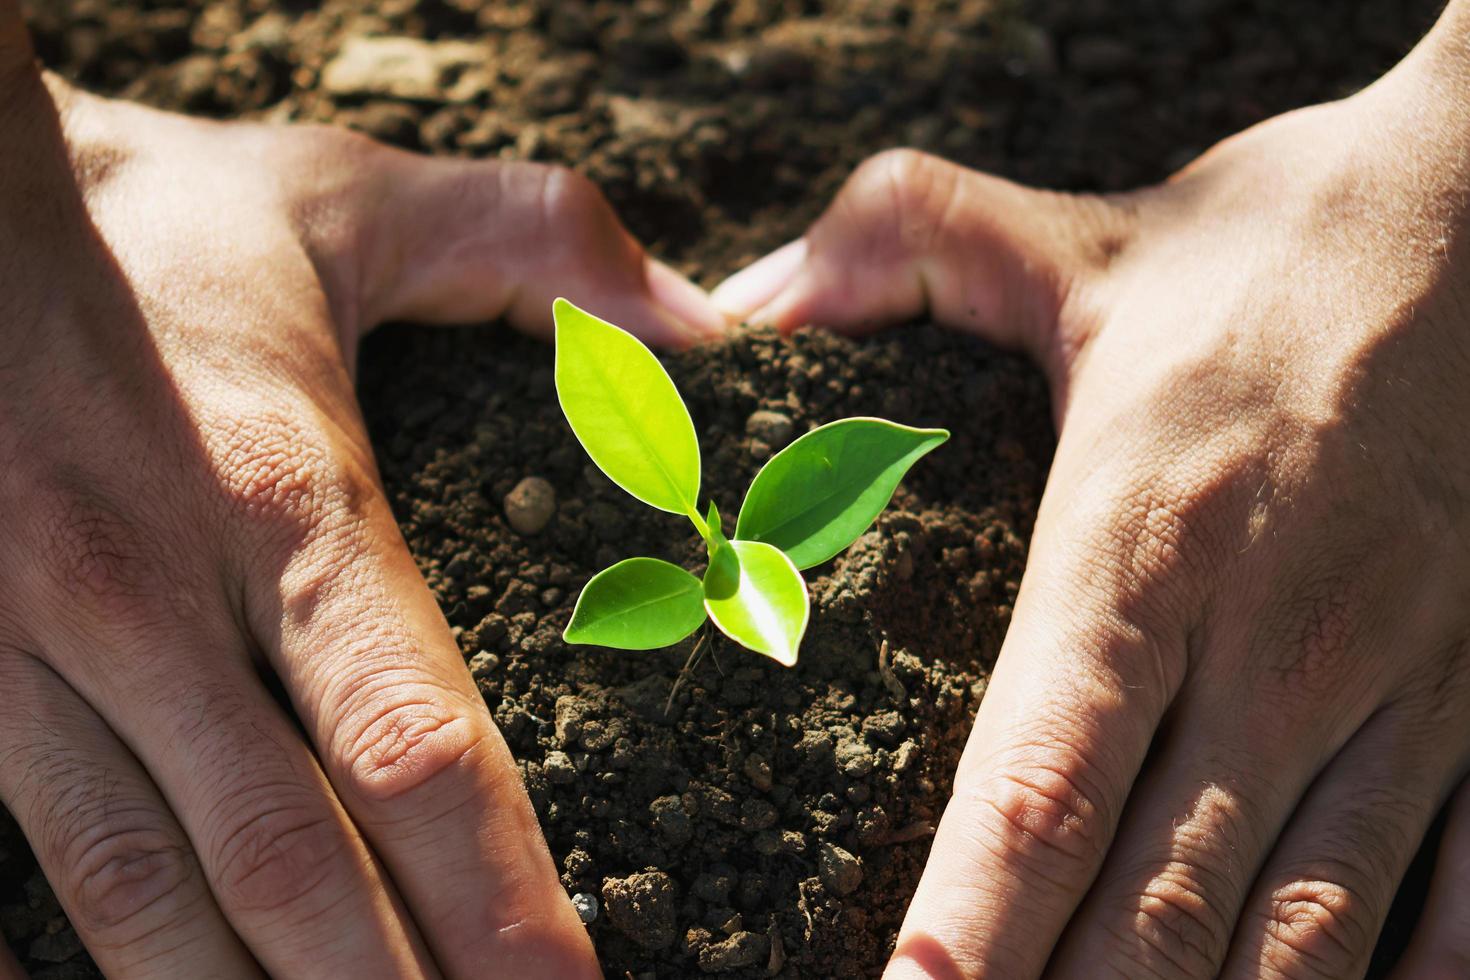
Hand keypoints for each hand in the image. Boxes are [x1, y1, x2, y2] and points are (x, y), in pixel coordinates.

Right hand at [0, 33, 719, 979]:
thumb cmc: (165, 231)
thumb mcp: (356, 207)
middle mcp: (148, 596)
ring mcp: (20, 649)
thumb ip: (538, 246)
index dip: (495, 888)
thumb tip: (707, 317)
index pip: (411, 734)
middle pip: (287, 855)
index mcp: (283, 499)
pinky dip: (40, 962)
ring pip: (135, 890)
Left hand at [716, 7, 1469, 977]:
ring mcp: (1404, 690)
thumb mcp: (1072, 245)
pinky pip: (1466, 893)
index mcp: (1142, 546)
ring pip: (1303, 929)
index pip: (1040, 780)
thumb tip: (744, 299)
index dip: (972, 921)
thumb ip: (901, 248)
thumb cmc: (1271, 248)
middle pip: (1155, 897)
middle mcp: (1272, 646)